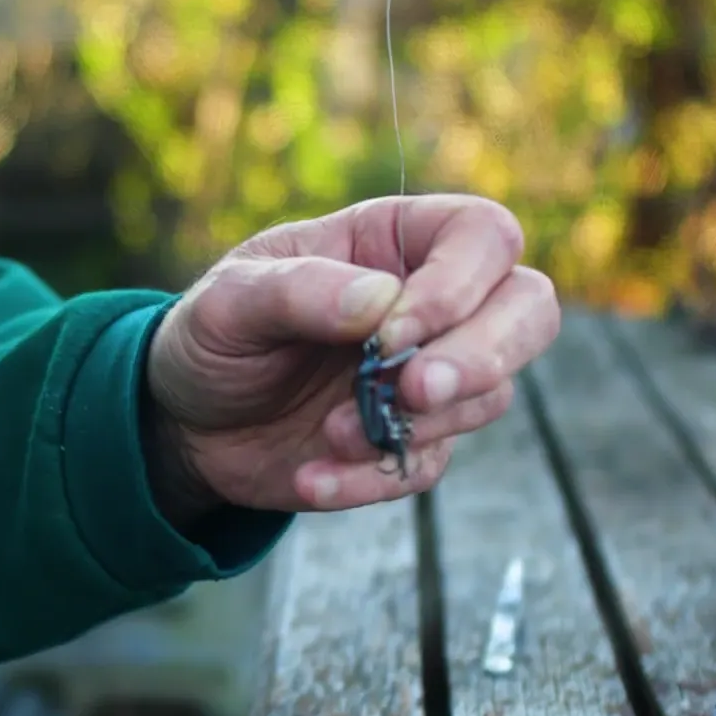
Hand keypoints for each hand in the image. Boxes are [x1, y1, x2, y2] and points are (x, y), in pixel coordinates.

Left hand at [144, 194, 559, 517]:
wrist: (186, 423)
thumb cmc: (213, 336)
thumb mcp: (230, 300)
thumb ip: (299, 291)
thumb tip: (379, 303)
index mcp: (393, 240)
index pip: (484, 236)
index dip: (460, 284)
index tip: (392, 333)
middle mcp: (431, 302)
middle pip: (529, 309)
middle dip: (484, 355)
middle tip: (415, 393)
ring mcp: (430, 375)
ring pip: (491, 394)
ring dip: (414, 425)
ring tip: (330, 433)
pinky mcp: (413, 442)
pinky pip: (429, 464)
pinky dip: (372, 478)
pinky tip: (311, 478)